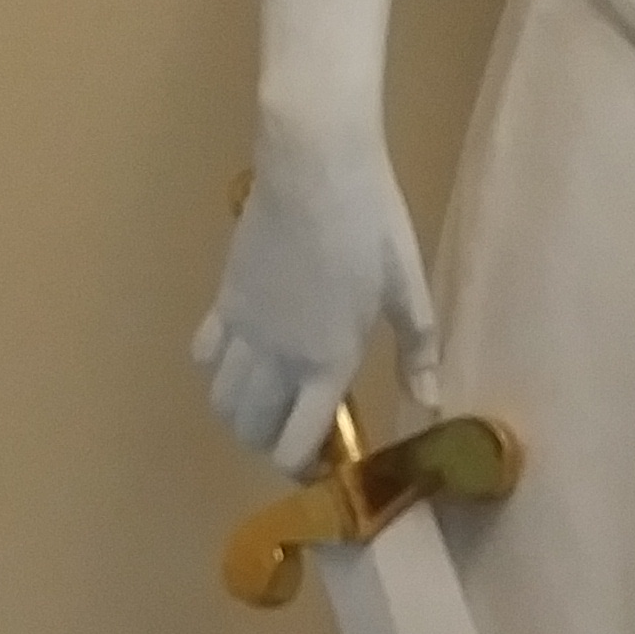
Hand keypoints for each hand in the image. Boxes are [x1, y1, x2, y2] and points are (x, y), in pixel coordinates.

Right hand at [193, 124, 438, 473]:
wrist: (313, 165)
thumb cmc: (370, 222)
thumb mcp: (407, 287)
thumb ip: (417, 351)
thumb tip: (430, 402)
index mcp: (328, 362)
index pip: (297, 445)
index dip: (304, 468)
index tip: (323, 463)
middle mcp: (278, 358)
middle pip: (254, 431)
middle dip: (273, 445)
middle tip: (299, 431)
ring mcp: (244, 330)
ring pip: (223, 401)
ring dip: (242, 417)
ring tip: (268, 406)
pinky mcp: (224, 300)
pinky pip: (204, 354)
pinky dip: (215, 372)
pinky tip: (239, 362)